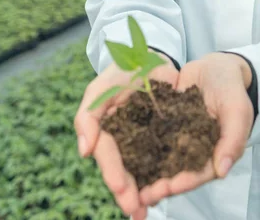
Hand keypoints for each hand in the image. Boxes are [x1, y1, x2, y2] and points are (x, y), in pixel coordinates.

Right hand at [74, 51, 179, 219]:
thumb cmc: (121, 70)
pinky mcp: (167, 133)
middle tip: (137, 212)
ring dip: (147, 191)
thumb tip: (85, 152)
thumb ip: (87, 116)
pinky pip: (167, 154)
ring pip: (145, 169)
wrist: (152, 55)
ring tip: (149, 211)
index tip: (124, 192)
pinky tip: (174, 186)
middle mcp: (126, 139)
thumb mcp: (101, 88)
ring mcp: (147, 138)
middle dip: (129, 193)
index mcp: (108, 131)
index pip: (109, 157)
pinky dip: (168, 172)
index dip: (114, 176)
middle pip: (126, 170)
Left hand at [138, 52, 253, 207]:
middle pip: (175, 172)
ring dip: (145, 172)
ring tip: (127, 183)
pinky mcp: (163, 123)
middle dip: (159, 186)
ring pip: (160, 159)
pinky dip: (137, 146)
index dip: (184, 182)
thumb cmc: (231, 89)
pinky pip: (150, 136)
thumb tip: (222, 170)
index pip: (198, 173)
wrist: (216, 66)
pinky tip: (121, 152)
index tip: (168, 188)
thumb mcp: (237, 110)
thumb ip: (233, 139)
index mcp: (213, 153)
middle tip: (141, 196)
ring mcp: (176, 137)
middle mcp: (192, 150)